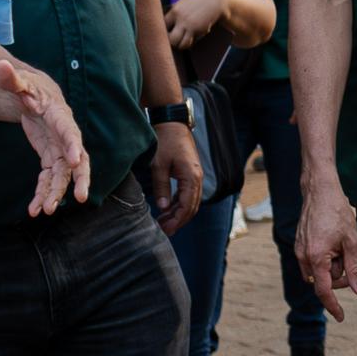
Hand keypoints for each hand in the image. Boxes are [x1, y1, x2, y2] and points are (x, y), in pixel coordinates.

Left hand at [0, 60, 89, 215]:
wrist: (35, 95)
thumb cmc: (28, 86)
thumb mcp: (19, 82)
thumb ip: (10, 77)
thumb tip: (0, 66)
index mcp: (60, 116)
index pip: (69, 131)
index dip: (74, 145)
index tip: (75, 162)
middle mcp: (65, 136)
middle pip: (78, 159)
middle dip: (79, 178)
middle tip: (78, 197)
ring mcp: (60, 149)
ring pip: (64, 175)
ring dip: (56, 193)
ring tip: (44, 211)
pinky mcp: (52, 158)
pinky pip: (50, 179)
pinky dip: (43, 193)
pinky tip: (33, 210)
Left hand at [149, 117, 203, 232]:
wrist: (173, 124)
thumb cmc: (165, 142)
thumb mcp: (159, 165)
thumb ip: (161, 187)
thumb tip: (163, 207)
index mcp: (191, 177)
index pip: (187, 205)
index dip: (177, 219)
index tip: (166, 229)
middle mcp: (197, 178)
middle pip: (192, 206)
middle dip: (179, 220)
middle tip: (164, 231)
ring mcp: (195, 176)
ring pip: (191, 201)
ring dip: (179, 213)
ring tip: (164, 222)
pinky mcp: (191, 174)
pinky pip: (188, 194)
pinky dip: (179, 204)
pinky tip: (168, 209)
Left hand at [164, 0, 227, 49]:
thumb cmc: (201, 0)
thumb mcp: (185, 3)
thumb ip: (177, 12)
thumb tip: (169, 23)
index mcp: (174, 10)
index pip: (161, 25)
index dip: (164, 31)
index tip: (169, 33)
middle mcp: (179, 17)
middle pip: (168, 37)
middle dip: (172, 41)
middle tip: (176, 40)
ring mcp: (188, 24)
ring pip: (178, 43)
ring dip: (181, 45)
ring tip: (185, 41)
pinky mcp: (197, 29)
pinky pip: (189, 42)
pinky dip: (190, 43)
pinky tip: (193, 38)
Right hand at [296, 174, 356, 319]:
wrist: (319, 191)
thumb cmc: (337, 213)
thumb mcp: (352, 242)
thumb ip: (354, 269)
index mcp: (316, 258)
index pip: (324, 291)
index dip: (333, 306)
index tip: (341, 317)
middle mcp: (303, 257)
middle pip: (324, 281)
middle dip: (339, 275)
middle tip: (349, 254)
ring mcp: (299, 251)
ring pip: (319, 272)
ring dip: (332, 266)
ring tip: (340, 244)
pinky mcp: (299, 245)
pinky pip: (313, 261)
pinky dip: (325, 258)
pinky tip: (332, 241)